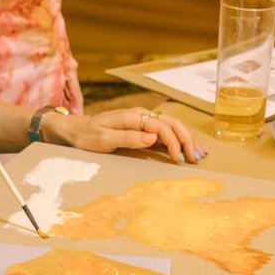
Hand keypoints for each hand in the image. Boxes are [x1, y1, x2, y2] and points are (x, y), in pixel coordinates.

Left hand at [51, 105, 204, 163]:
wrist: (75, 130)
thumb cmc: (86, 136)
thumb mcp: (103, 138)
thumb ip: (128, 137)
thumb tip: (152, 138)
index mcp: (133, 116)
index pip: (161, 127)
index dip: (173, 142)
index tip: (179, 159)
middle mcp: (141, 115)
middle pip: (172, 123)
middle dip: (187, 140)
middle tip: (196, 158)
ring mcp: (143, 120)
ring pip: (172, 126)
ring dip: (187, 139)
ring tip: (199, 154)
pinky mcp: (143, 128)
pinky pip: (165, 131)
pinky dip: (179, 139)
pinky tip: (188, 148)